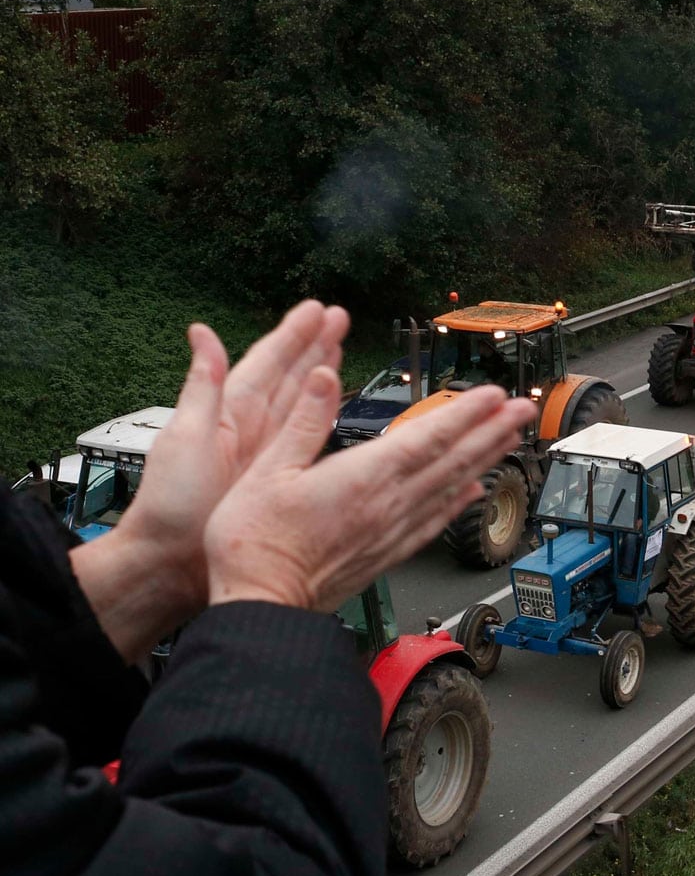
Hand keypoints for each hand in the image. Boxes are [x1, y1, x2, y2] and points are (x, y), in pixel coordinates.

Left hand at [70, 302, 347, 659]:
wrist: (174, 564)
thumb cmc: (172, 507)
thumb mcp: (184, 439)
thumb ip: (201, 387)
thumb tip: (201, 335)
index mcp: (227, 413)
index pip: (266, 363)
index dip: (292, 335)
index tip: (317, 310)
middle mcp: (249, 428)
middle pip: (290, 377)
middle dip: (315, 345)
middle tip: (339, 318)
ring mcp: (265, 452)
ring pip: (302, 402)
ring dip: (322, 373)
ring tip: (341, 347)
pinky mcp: (277, 477)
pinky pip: (309, 437)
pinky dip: (324, 416)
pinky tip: (336, 405)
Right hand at [204, 366, 536, 611]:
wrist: (261, 606)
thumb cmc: (254, 544)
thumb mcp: (266, 468)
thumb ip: (303, 420)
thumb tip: (325, 376)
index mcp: (361, 478)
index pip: (427, 437)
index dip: (465, 413)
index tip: (493, 394)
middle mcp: (387, 505)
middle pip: (452, 460)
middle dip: (491, 431)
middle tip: (524, 409)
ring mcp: (391, 531)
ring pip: (451, 488)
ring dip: (485, 459)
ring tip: (510, 438)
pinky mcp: (387, 553)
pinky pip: (434, 522)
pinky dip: (459, 503)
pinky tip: (474, 491)